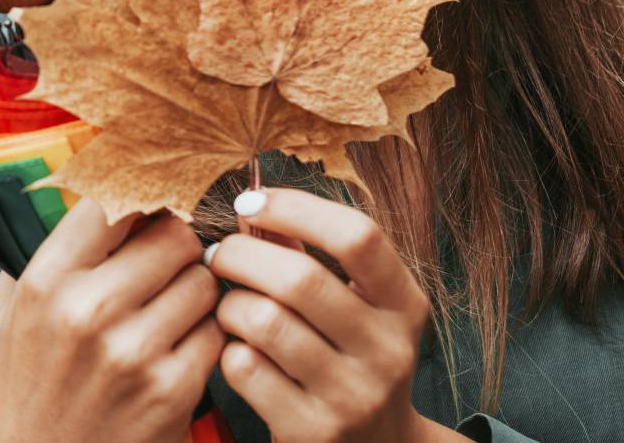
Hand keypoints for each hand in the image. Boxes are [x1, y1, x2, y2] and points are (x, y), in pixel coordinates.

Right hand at [0, 199, 222, 442]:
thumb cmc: (26, 382)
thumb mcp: (16, 306)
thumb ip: (54, 248)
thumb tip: (103, 187)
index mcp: (46, 281)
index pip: (112, 199)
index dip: (138, 196)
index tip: (148, 202)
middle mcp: (89, 311)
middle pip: (173, 233)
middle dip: (176, 242)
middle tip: (168, 257)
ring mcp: (134, 353)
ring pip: (203, 280)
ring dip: (194, 287)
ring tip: (171, 305)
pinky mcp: (172, 391)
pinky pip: (216, 332)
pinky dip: (205, 334)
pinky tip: (179, 345)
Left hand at [206, 188, 460, 442]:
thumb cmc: (349, 358)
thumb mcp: (353, 307)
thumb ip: (307, 254)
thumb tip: (252, 204)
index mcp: (404, 306)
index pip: (358, 237)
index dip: (296, 208)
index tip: (252, 203)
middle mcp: (387, 351)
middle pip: (299, 278)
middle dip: (241, 254)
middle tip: (219, 255)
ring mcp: (352, 396)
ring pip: (263, 321)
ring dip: (229, 305)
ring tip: (229, 307)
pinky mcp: (312, 431)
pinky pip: (244, 367)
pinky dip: (228, 350)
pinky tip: (237, 351)